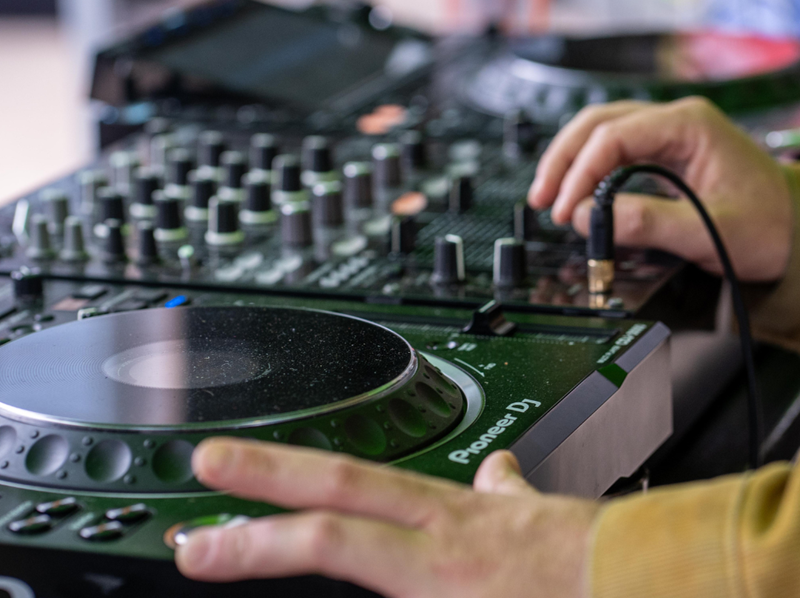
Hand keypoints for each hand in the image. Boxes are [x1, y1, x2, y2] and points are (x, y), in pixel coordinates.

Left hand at [176, 438, 600, 597]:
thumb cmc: (583, 554)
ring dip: (272, 560)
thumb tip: (496, 472)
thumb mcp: (531, 513)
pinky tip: (282, 575)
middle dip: (254, 515)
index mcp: (443, 517)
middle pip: (333, 518)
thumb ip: (503, 492)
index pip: (347, 481)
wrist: (639, 580)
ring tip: (214, 556)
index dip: (277, 473)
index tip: (223, 468)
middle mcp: (435, 549)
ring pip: (349, 559)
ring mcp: (445, 587)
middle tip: (190, 523)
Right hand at [528, 97, 793, 281]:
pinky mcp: (660, 156)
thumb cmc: (767, 226)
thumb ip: (647, 224)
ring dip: (568, 164)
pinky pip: (611, 153)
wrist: (795, 231)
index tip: (566, 209)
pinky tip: (574, 195)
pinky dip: (585, 172)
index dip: (581, 173)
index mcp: (689, 126)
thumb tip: (587, 217)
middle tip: (542, 200)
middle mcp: (674, 123)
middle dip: (563, 162)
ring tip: (548, 198)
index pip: (614, 137)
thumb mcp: (709, 231)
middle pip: (597, 125)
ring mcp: (665, 136)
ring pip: (598, 134)